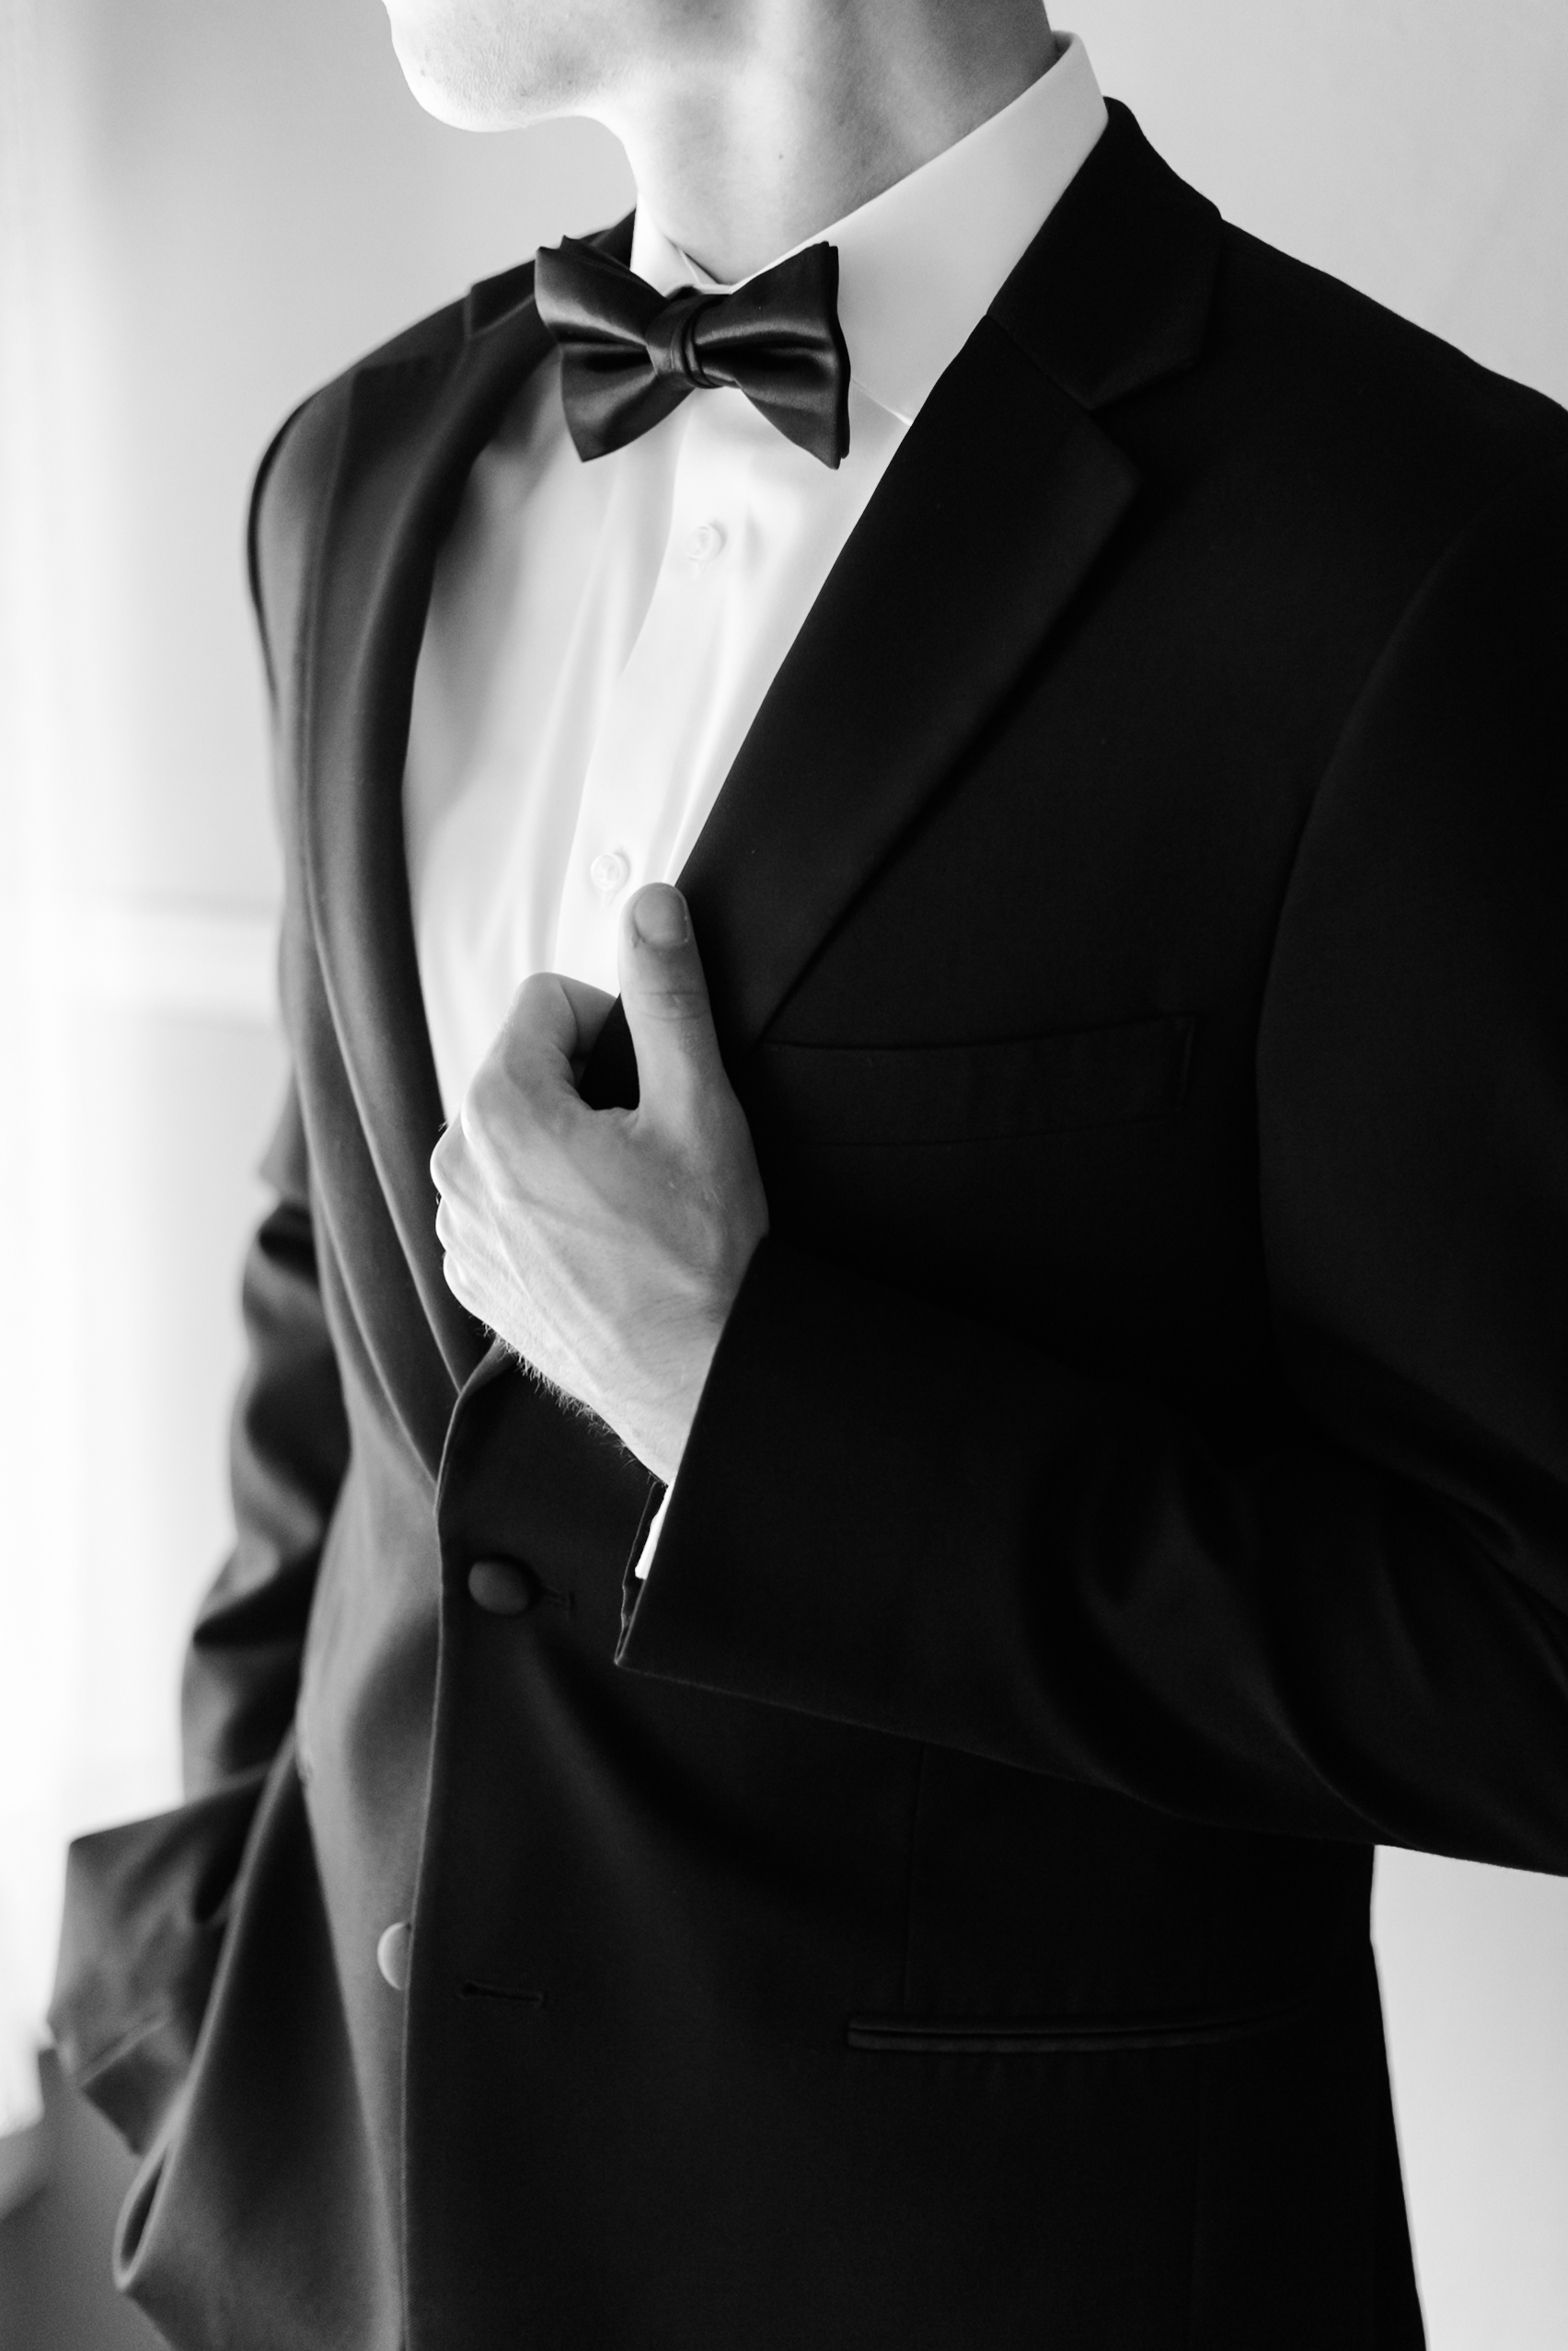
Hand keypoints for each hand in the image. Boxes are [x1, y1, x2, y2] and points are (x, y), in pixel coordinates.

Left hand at [430, 884, 768, 1482]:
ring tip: (629, 1203)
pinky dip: (547, 1209)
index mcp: (500, 1111)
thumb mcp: (699, 1106)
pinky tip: (603, 1243)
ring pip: (512, 1137)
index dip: (615, 1030)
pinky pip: (502, 1203)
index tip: (653, 1086)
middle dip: (585, 1090)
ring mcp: (459, 1230)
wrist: (697, 1376)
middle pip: (525, 1069)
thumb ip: (666, 994)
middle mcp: (458, 1168)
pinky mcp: (474, 1278)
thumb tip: (650, 907)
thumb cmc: (700, 1256)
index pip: (549, 1003)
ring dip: (565, 1150)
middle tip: (649, 1150)